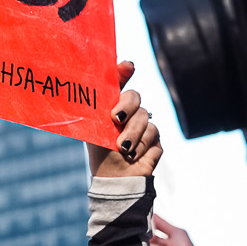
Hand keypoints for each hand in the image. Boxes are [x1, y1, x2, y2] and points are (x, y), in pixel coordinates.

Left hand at [85, 59, 161, 178]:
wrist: (116, 178)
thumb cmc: (101, 154)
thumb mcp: (96, 129)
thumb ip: (98, 108)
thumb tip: (91, 89)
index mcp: (111, 107)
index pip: (118, 83)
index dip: (123, 71)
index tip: (127, 66)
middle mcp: (127, 112)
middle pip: (134, 96)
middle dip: (126, 106)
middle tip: (116, 119)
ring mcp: (142, 124)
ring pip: (143, 116)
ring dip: (131, 134)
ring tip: (123, 149)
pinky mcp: (155, 137)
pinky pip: (153, 132)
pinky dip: (141, 144)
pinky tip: (133, 154)